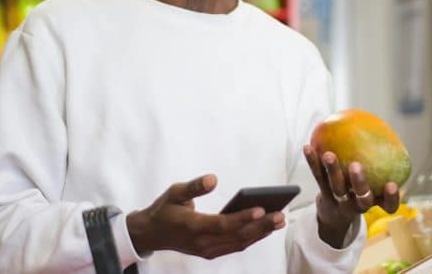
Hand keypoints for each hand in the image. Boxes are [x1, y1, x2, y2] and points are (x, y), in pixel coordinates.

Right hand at [126, 174, 284, 258]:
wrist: (151, 234)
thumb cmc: (164, 209)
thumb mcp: (174, 192)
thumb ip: (194, 187)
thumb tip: (213, 179)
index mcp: (192, 226)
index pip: (222, 224)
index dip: (242, 218)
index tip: (262, 209)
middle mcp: (201, 242)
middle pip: (236, 236)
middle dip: (260, 226)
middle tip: (280, 215)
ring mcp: (206, 250)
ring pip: (238, 243)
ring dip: (260, 233)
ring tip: (279, 221)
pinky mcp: (210, 252)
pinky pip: (235, 246)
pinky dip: (251, 239)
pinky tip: (265, 229)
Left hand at [303, 146, 399, 247]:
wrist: (335, 215)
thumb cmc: (360, 192)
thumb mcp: (374, 185)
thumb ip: (380, 165)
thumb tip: (384, 131)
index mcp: (374, 201)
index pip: (388, 205)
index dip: (391, 197)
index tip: (392, 184)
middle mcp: (358, 204)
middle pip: (361, 196)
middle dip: (359, 182)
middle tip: (356, 166)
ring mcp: (340, 200)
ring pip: (337, 187)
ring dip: (333, 170)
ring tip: (328, 155)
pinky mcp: (324, 194)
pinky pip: (318, 177)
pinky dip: (313, 162)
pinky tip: (308, 147)